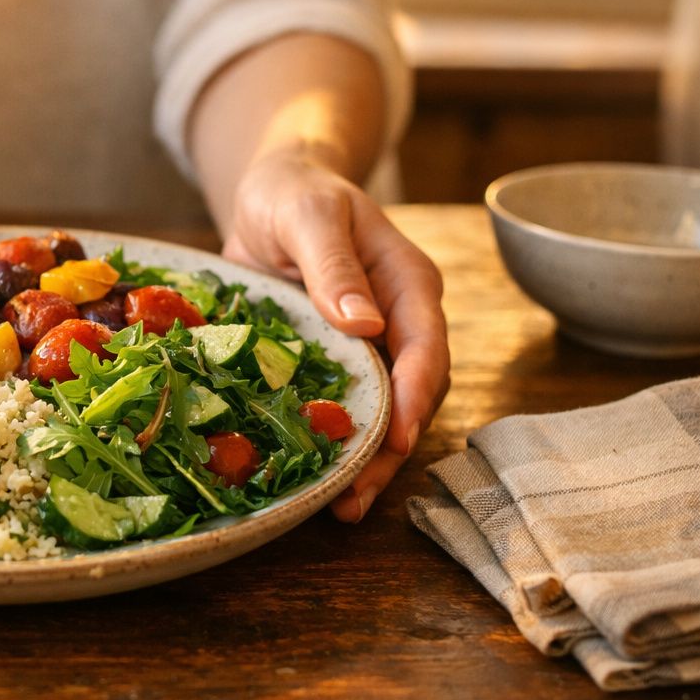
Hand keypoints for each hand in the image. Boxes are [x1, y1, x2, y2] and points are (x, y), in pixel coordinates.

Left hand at [223, 154, 449, 521]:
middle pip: (411, 395)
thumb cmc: (295, 193)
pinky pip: (341, 407)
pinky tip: (310, 479)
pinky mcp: (334, 363)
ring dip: (365, 461)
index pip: (425, 348)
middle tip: (355, 499)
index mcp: (408, 283)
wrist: (273, 192)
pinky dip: (330, 443)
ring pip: (381, 412)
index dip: (415, 397)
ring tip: (338, 508)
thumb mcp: (309, 215)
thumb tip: (364, 323)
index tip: (398, 440)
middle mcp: (398, 321)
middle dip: (390, 450)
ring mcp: (368, 347)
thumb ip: (334, 265)